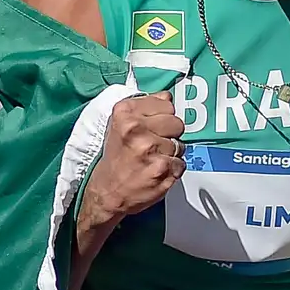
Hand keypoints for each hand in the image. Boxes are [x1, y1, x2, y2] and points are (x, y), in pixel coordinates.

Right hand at [81, 91, 185, 223]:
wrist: (107, 192)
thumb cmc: (115, 159)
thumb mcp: (121, 125)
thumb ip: (144, 107)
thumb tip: (166, 97)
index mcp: (125, 114)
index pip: (166, 103)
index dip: (164, 116)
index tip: (154, 124)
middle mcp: (136, 129)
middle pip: (177, 123)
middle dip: (170, 134)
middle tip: (154, 144)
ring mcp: (150, 149)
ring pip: (180, 144)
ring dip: (170, 153)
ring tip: (152, 159)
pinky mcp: (162, 168)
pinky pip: (181, 163)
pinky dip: (172, 169)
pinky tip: (156, 170)